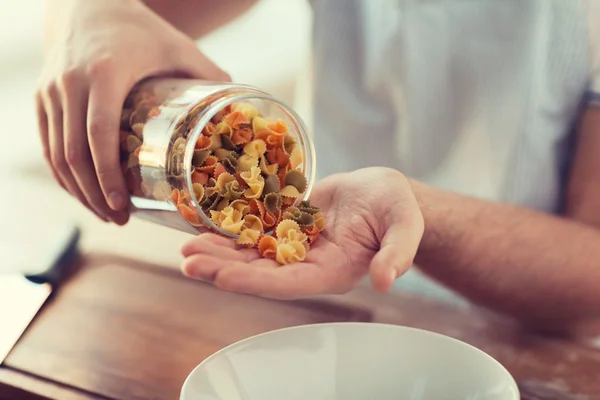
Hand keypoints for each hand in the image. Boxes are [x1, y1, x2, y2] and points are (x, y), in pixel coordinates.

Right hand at [36, 0, 229, 222]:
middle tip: (119, 219)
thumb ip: (207, 74)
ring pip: (57, 154)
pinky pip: (47, 144)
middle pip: (74, 154)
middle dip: (95, 194)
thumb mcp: (177, 47)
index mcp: (104, 74)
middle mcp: (70, 84)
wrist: (87, 3)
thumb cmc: (139, 28)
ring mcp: (50, 92)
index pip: (99, 134)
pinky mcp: (42, 98)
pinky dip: (62, 174)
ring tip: (106, 213)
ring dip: (79, 190)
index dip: (108, 175)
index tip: (123, 205)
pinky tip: (82, 192)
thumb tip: (240, 110)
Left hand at [180, 167, 424, 298]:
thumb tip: (386, 280)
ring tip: (185, 249)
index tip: (222, 278)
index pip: (291, 282)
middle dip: (224, 268)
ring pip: (252, 252)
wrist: (383, 191)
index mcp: (334, 270)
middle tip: (187, 263)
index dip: (257, 281)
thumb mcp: (404, 225)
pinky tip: (204, 225)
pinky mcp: (287, 225)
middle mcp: (308, 263)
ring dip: (220, 251)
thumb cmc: (398, 208)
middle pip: (261, 271)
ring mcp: (295, 245)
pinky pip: (255, 228)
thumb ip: (397, 252)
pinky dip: (230, 228)